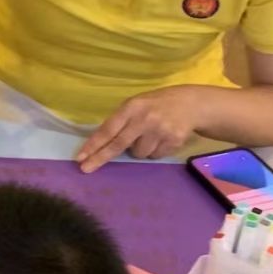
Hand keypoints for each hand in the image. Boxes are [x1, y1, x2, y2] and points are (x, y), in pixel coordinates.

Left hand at [75, 86, 206, 172]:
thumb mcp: (137, 104)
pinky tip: (162, 138)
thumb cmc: (156, 105)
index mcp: (132, 107)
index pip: (109, 129)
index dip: (94, 144)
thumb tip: (101, 145)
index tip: (81, 157)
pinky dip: (154, 151)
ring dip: (139, 149)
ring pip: (138, 154)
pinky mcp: (173, 142)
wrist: (191, 104)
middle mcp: (145, 119)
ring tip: (150, 135)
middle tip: (86, 169)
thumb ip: (121, 121)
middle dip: (100, 158)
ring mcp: (160, 131)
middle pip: (118, 145)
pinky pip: (154, 156)